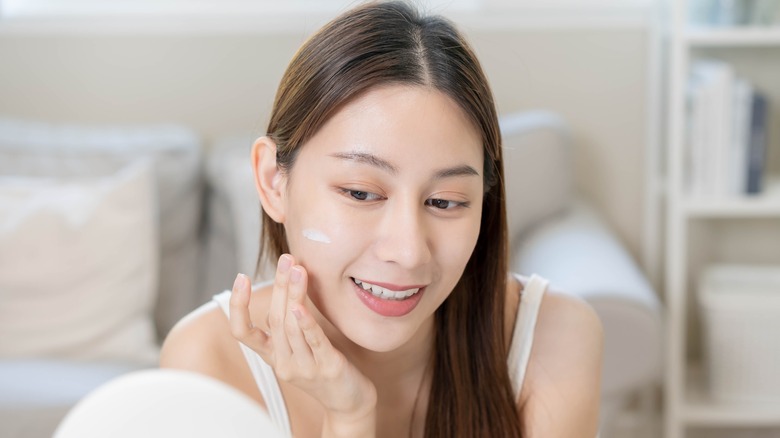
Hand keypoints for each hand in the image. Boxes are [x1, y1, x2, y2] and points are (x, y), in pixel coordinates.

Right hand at [229, 254, 376, 434]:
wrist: (349, 402)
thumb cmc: (324, 367)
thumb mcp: (299, 346)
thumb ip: (288, 323)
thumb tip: (285, 283)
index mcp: (273, 356)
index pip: (242, 332)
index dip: (238, 306)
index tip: (240, 277)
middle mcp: (283, 362)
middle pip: (274, 319)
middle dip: (279, 285)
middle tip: (286, 259)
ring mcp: (304, 367)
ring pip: (291, 326)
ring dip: (293, 294)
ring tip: (297, 269)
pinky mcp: (327, 367)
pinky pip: (313, 342)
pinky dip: (305, 323)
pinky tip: (300, 306)